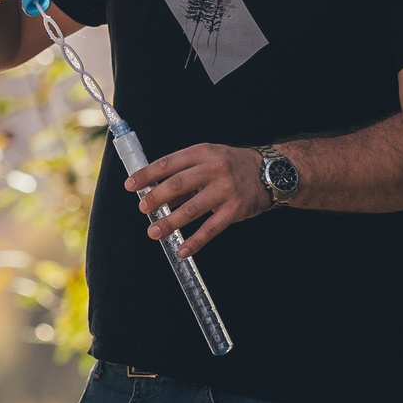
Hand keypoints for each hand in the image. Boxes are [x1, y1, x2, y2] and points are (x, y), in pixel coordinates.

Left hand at [124, 142, 274, 255]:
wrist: (271, 172)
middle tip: (143, 209)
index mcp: (202, 153)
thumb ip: (185, 175)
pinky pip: (211, 229)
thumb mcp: (209, 160)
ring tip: (154, 231)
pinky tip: (183, 250)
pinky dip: (195, 241)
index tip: (130, 185)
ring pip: (191, 209)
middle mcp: (213, 169)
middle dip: (155, 198)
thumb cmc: (232, 165)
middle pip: (177, 185)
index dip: (147, 175)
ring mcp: (225, 190)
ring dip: (169, 222)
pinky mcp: (235, 210)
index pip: (168, 163)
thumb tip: (157, 194)